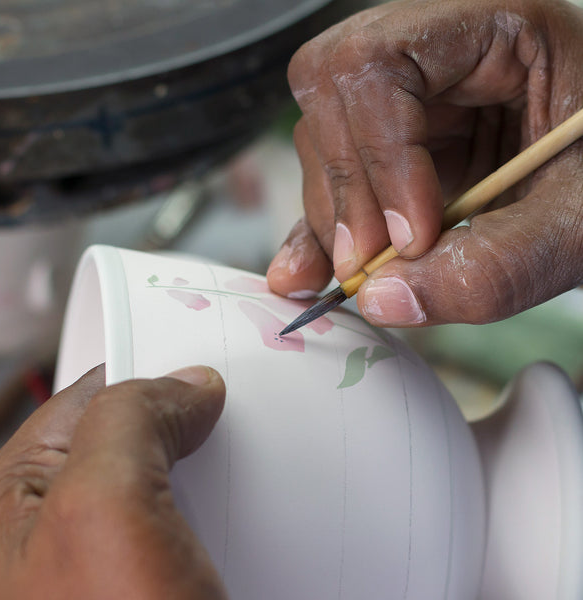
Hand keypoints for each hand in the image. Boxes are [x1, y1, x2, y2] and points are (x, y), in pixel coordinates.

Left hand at [0, 365, 237, 599]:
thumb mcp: (109, 510)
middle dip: (176, 436)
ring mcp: (81, 580)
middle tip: (220, 438)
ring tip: (226, 498)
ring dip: (196, 486)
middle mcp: (33, 545)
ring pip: (152, 492)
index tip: (200, 378)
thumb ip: (130, 420)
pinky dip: (204, 526)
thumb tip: (181, 386)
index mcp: (1, 509)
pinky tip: (221, 542)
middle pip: (120, 446)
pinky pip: (171, 537)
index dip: (147, 379)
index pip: (85, 402)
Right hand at [267, 0, 582, 324]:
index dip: (384, 156)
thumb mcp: (578, 223)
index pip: (384, 66)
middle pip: (333, 94)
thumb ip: (495, 265)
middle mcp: (433, 54)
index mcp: (494, 30)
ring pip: (322, 139)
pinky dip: (320, 231)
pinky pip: (333, 179)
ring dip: (331, 217)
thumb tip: (382, 299)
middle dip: (344, 191)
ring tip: (361, 275)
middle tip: (367, 265)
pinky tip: (312, 271)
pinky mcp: (389, 149)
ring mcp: (405, 102)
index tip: (410, 238)